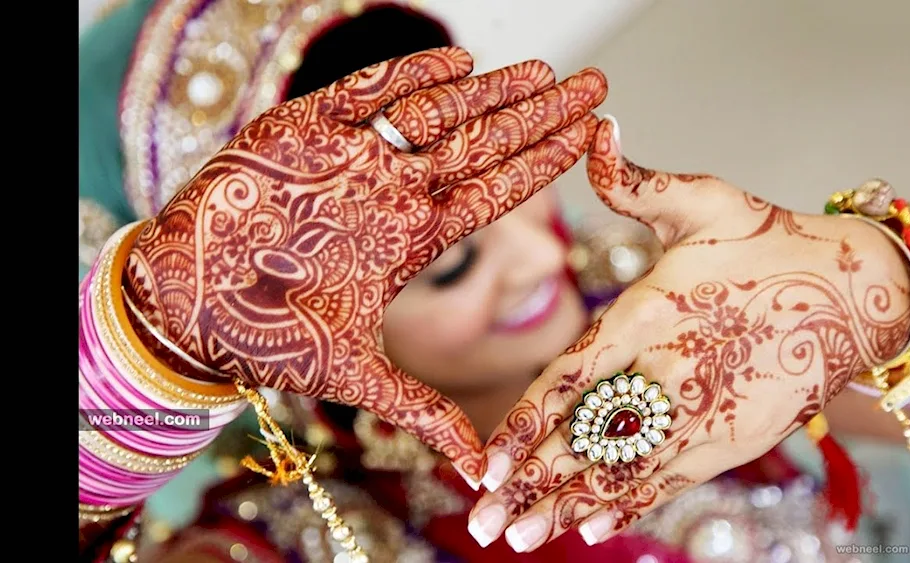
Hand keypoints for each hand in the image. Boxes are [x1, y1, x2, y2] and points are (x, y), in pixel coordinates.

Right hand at [122, 47, 607, 478]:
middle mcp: (393, 191)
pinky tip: (458, 61)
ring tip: (545, 70)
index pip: (497, 192)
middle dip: (540, 114)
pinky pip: (363, 93)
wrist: (189, 305)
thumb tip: (477, 467)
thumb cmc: (268, 338)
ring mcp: (353, 158)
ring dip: (490, 91)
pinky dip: (406, 75)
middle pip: (483, 144)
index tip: (592, 135)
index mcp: (413, 235)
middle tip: (594, 87)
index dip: (545, 162)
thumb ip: (420, 410)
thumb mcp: (356, 373)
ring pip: (435, 112)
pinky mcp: (304, 130)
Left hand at [467, 116, 909, 550]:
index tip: (485, 464)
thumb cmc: (771, 242)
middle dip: (530, 484)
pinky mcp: (730, 439)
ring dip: (568, 507)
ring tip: (522, 541)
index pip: (570, 381)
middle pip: (585, 441)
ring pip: (622, 471)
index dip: (525, 425)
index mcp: (649, 317)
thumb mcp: (707, 201)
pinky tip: (595, 528)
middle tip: (485, 523)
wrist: (852, 292)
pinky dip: (630, 505)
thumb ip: (641, 184)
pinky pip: (669, 481)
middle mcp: (669, 375)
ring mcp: (701, 415)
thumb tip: (600, 134)